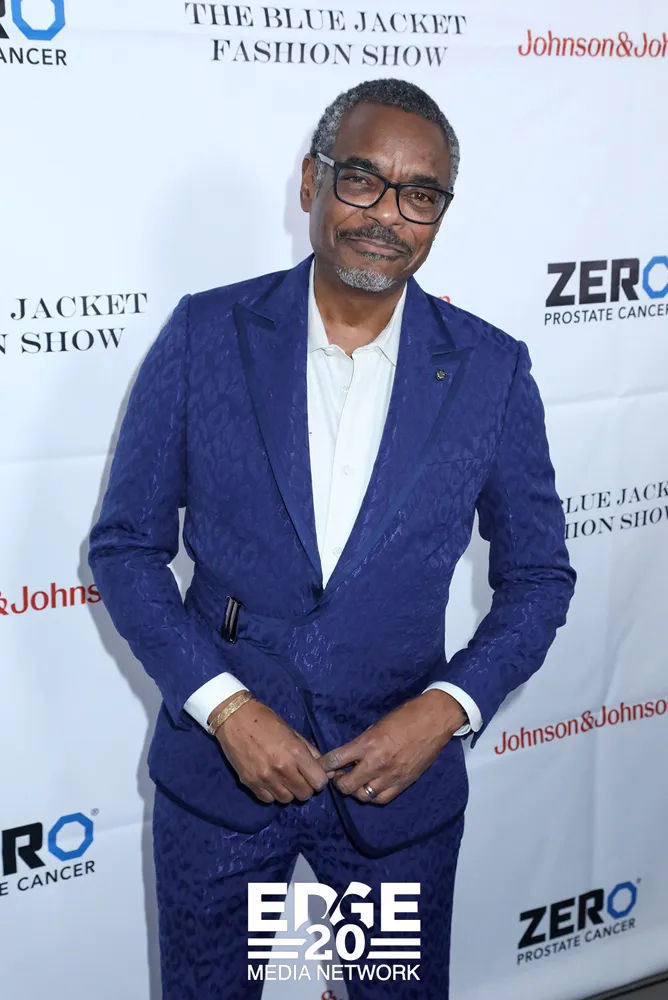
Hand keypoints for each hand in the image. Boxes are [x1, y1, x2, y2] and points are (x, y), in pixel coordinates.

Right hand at [212, 695, 332, 803]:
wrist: (234, 718)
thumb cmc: (266, 721)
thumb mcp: (293, 732)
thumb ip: (310, 752)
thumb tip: (327, 770)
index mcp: (295, 752)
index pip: (319, 782)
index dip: (319, 779)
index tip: (314, 774)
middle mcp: (282, 768)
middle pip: (305, 794)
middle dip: (305, 786)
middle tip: (299, 776)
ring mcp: (265, 778)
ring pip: (287, 799)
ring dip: (288, 791)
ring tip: (283, 777)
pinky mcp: (250, 783)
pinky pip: (269, 799)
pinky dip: (272, 793)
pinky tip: (269, 780)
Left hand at [318, 690, 466, 805]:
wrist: (434, 720)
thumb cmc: (405, 716)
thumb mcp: (376, 725)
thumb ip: (362, 742)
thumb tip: (350, 755)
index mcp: (367, 744)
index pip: (335, 760)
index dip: (324, 765)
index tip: (321, 766)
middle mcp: (376, 763)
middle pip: (346, 785)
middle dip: (338, 781)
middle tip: (339, 774)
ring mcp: (390, 776)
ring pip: (362, 796)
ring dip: (355, 789)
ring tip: (356, 781)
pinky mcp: (403, 783)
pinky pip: (381, 799)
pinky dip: (372, 795)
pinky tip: (371, 787)